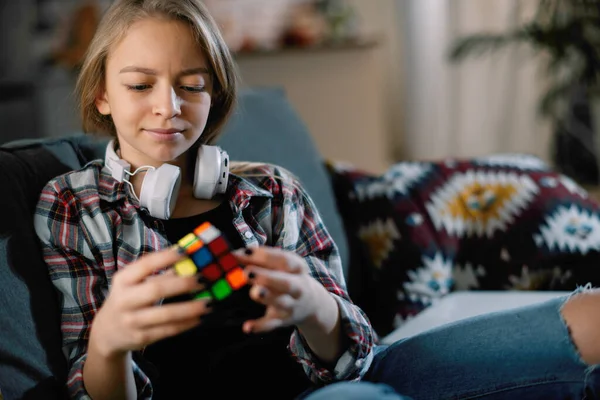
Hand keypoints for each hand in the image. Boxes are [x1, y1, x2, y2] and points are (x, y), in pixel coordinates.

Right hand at [89, 246, 211, 357]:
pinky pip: (168, 330)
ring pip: (165, 314)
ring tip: (208, 303)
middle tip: (203, 280)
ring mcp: (132, 320)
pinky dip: (186, 324)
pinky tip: (199, 318)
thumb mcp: (134, 283)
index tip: (186, 252)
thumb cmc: (128, 299)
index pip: (145, 264)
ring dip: (189, 308)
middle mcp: (125, 300)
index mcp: (123, 280)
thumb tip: (190, 261)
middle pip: (156, 289)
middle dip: (182, 284)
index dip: (166, 257)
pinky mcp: (141, 337)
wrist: (107, 332)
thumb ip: (160, 273)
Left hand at [233, 246, 332, 333]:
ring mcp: (291, 305)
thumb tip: (234, 254)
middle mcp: (297, 287)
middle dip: (267, 277)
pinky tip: (247, 327)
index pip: (284, 260)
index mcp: (297, 268)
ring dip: (267, 297)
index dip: (265, 255)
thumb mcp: (281, 265)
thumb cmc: (288, 277)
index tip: (244, 251)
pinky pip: (272, 324)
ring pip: (280, 302)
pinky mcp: (283, 320)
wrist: (311, 303)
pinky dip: (260, 326)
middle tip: (247, 273)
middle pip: (285, 283)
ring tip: (254, 292)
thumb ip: (259, 259)